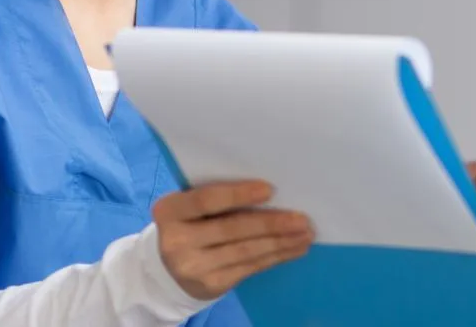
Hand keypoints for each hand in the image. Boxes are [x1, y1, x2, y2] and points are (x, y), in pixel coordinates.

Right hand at [153, 180, 313, 299]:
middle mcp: (176, 241)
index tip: (270, 190)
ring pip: (246, 251)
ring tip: (306, 233)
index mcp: (169, 211)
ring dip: (281, 242)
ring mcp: (193, 267)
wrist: (170, 268)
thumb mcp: (191, 207)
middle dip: (271, 223)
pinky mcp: (211, 284)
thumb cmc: (191, 224)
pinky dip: (276, 256)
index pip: (206, 200)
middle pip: (232, 229)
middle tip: (302, 218)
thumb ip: (216, 198)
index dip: (239, 194)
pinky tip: (294, 248)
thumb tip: (273, 192)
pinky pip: (250, 268)